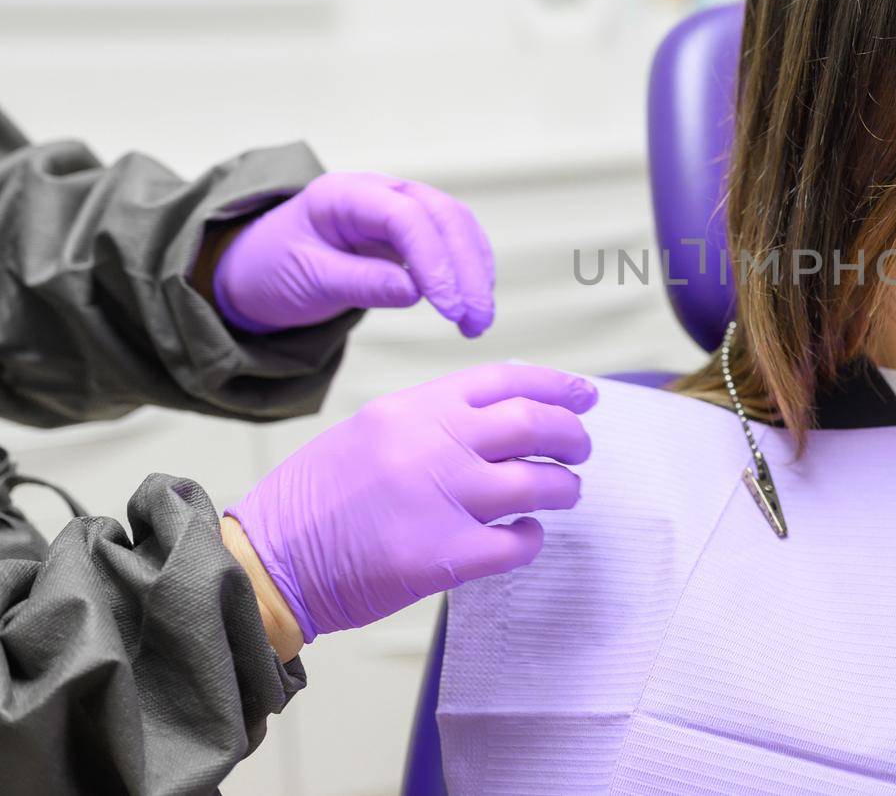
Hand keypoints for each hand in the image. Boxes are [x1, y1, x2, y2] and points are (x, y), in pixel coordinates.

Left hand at [211, 171, 495, 336]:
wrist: (257, 267)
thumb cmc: (273, 269)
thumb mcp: (307, 280)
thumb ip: (360, 283)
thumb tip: (416, 292)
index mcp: (343, 194)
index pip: (405, 217)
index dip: (433, 260)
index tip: (449, 308)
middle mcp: (379, 190)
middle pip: (443, 215)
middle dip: (467, 268)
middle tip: (476, 320)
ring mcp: (400, 205)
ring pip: (457, 225)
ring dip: (476, 271)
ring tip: (478, 322)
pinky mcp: (413, 229)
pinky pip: (454, 240)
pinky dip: (471, 269)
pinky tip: (472, 301)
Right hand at [224, 363, 597, 642]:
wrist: (266, 560)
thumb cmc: (316, 499)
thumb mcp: (369, 431)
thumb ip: (431, 419)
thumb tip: (502, 414)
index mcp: (412, 408)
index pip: (505, 380)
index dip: (556, 386)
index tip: (584, 396)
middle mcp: (430, 445)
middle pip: (533, 424)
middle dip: (571, 435)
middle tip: (581, 448)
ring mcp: (438, 500)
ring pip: (537, 482)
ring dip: (563, 487)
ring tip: (563, 492)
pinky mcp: (441, 557)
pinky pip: (515, 543)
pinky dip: (532, 539)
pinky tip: (525, 536)